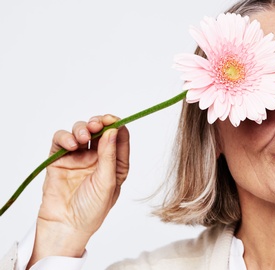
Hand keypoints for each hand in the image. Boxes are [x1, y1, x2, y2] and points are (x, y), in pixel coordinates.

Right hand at [28, 114, 129, 266]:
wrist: (65, 226)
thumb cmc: (91, 210)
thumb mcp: (107, 182)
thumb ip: (110, 156)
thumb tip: (113, 130)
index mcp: (115, 164)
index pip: (119, 138)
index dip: (116, 125)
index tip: (112, 119)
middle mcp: (98, 158)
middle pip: (99, 130)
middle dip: (98, 123)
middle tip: (96, 124)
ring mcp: (78, 158)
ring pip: (80, 132)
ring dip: (81, 129)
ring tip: (82, 138)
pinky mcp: (59, 160)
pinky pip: (61, 141)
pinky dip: (64, 137)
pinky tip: (70, 145)